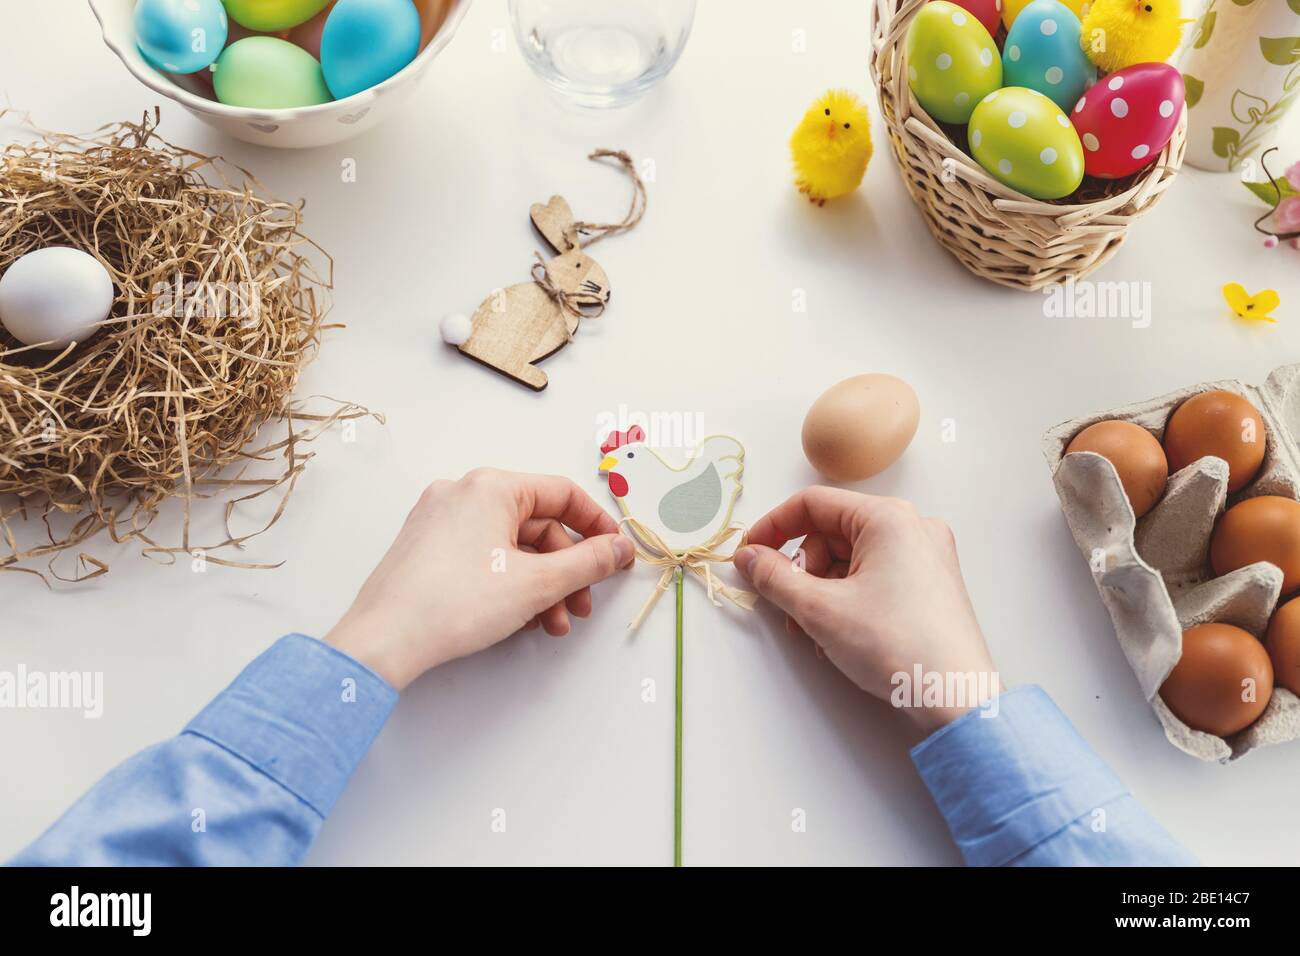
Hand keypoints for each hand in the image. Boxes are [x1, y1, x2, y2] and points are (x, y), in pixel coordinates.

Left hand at [325, 469, 634, 689]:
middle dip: (566, 571)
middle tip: (582, 606)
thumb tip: (619, 548)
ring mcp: (439, 520)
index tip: (615, 555)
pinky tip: (520, 619)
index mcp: (491, 486)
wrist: (384, 641)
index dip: (597, 526)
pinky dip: (509, 583)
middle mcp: (462, 493)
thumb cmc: (455, 604)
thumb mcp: (538, 583)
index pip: (562, 494)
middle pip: (537, 525)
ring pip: (511, 546)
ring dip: (541, 585)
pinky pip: (483, 556)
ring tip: (552, 624)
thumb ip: (589, 562)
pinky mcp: (426, 548)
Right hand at [734, 487, 998, 733]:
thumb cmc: (895, 645)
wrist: (956, 698)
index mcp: (889, 518)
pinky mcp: (931, 584)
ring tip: (815, 633)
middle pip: (831, 533)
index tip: (749, 556)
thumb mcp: (819, 609)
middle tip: (790, 608)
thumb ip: (774, 577)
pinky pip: (875, 577)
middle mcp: (912, 527)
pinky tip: (841, 636)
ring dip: (822, 591)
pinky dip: (849, 599)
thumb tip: (748, 557)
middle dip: (802, 571)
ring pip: (851, 559)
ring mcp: (926, 556)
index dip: (772, 528)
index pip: (813, 503)